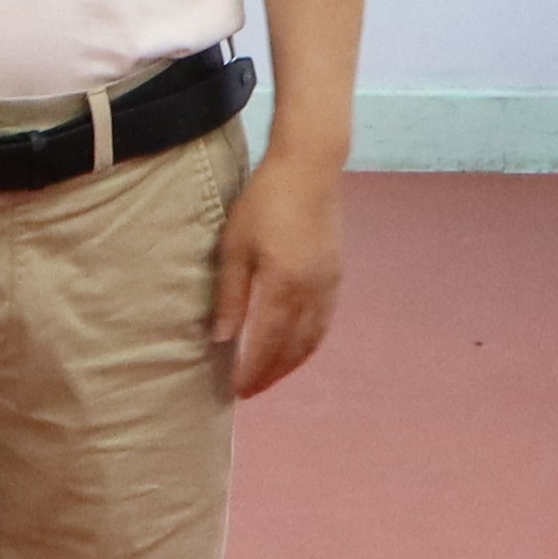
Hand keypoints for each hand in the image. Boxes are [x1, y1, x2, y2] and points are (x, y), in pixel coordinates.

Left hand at [210, 144, 344, 398]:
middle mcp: (312, 292)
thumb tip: (221, 338)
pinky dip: (309, 342)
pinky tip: (295, 345)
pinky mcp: (336, 274)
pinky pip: (324, 321)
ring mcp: (329, 284)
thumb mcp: (235, 246)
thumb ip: (230, 295)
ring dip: (292, 363)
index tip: (237, 390)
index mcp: (284, 286)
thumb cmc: (264, 201)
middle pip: (293, 349)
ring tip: (270, 375)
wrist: (310, 168)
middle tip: (250, 390)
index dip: (252, 370)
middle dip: (271, 374)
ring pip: (313, 339)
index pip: (267, 344)